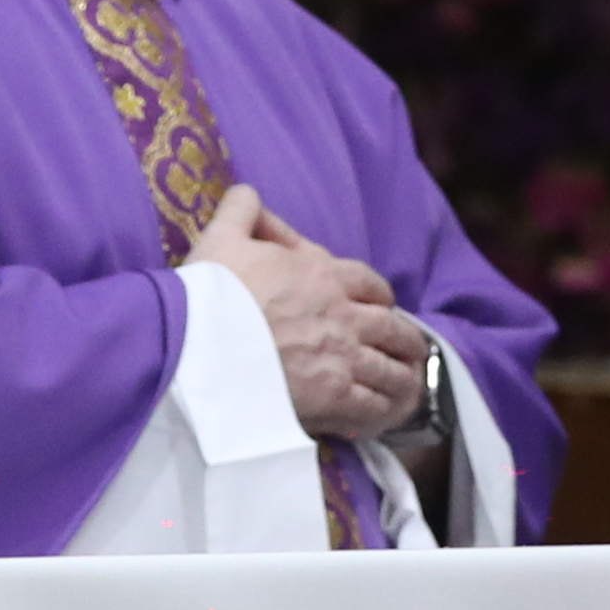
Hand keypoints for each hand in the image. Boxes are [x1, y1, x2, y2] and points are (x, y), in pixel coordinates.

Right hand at [193, 186, 428, 438]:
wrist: (197, 340)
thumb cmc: (210, 290)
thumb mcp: (224, 236)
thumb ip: (242, 211)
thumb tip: (247, 193)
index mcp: (322, 276)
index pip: (369, 283)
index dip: (379, 295)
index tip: (381, 304)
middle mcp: (342, 316)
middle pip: (392, 327)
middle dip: (405, 339)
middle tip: (411, 349)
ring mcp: (342, 358)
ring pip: (391, 368)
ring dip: (403, 377)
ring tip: (409, 386)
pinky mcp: (333, 397)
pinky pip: (373, 406)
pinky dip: (385, 412)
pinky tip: (388, 416)